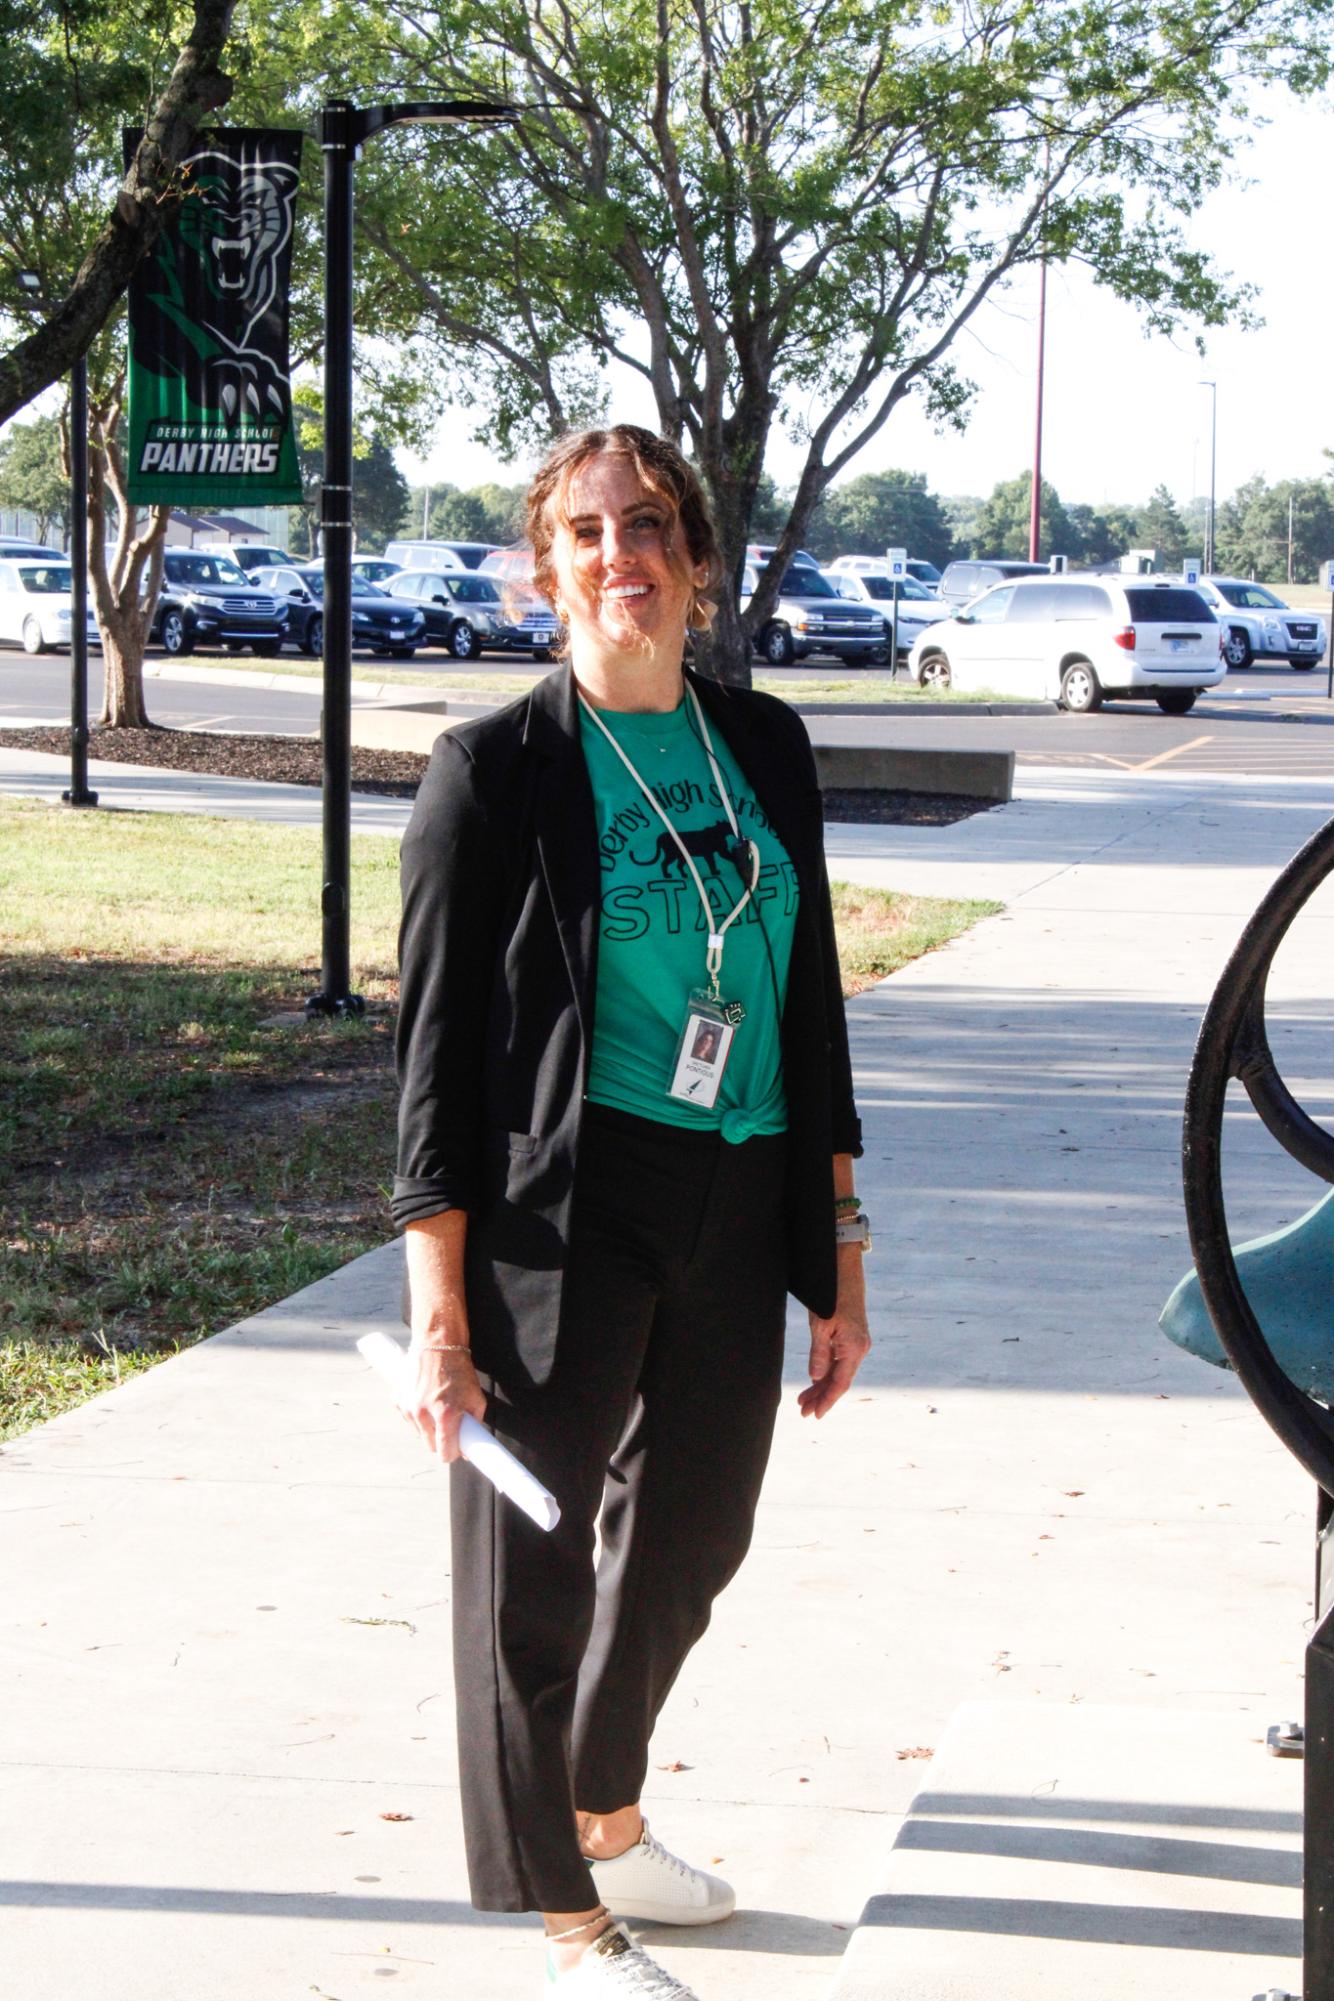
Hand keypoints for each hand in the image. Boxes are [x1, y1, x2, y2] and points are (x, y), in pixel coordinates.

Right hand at [405, 1343, 487, 1463]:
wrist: (437, 1343)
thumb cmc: (459, 1369)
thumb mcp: (475, 1397)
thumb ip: (474, 1423)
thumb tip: (469, 1445)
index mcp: (445, 1414)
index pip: (445, 1452)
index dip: (453, 1453)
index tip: (457, 1450)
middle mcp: (423, 1413)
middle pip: (431, 1446)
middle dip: (441, 1441)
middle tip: (450, 1428)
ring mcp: (408, 1407)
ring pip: (420, 1433)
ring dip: (429, 1428)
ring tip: (438, 1408)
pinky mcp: (398, 1400)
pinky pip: (409, 1419)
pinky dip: (417, 1416)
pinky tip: (426, 1401)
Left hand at [798, 1249, 869, 1418]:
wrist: (844, 1270)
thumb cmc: (832, 1296)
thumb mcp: (820, 1325)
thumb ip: (819, 1353)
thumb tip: (816, 1377)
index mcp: (854, 1348)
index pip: (840, 1383)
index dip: (827, 1401)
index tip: (815, 1415)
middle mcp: (859, 1349)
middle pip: (839, 1380)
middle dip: (821, 1396)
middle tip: (803, 1411)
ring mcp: (857, 1343)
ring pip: (839, 1371)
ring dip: (822, 1385)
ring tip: (804, 1399)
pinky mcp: (852, 1337)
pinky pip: (840, 1360)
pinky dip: (826, 1371)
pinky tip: (815, 1380)